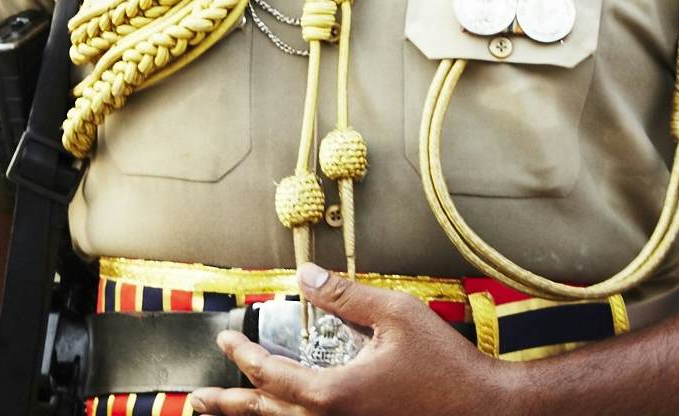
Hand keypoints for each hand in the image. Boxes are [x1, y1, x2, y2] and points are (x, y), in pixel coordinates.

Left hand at [190, 264, 521, 414]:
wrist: (482, 410)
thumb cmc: (445, 366)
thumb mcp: (397, 315)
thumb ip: (346, 296)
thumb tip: (305, 276)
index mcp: (332, 393)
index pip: (268, 373)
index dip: (242, 353)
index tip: (227, 337)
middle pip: (263, 414)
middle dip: (226, 404)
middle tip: (196, 397)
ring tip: (222, 413)